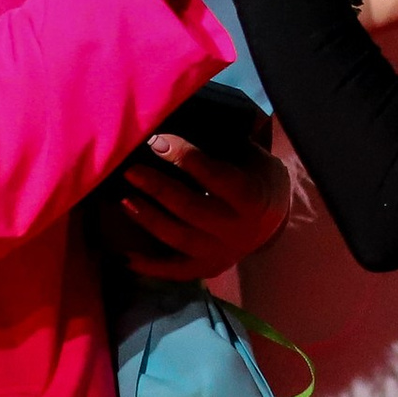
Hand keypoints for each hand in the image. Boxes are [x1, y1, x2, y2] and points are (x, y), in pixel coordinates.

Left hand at [110, 131, 288, 281]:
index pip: (217, 178)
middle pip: (192, 209)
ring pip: (179, 238)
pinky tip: (124, 254)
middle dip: (158, 188)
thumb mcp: (252, 159)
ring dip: (149, 219)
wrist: (272, 221)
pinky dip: (148, 265)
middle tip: (131, 170)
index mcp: (252, 198)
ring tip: (125, 200)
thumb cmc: (255, 179)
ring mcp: (221, 253)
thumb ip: (222, 149)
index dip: (186, 159)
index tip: (157, 141)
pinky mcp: (206, 268)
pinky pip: (174, 270)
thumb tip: (177, 126)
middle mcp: (237, 230)